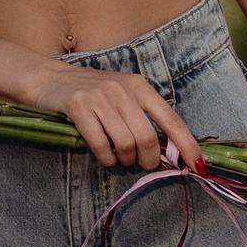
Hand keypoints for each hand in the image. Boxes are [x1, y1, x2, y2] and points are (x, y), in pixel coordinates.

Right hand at [25, 64, 200, 170]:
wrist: (50, 79)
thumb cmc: (92, 92)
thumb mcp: (123, 95)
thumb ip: (143, 116)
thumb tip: (167, 151)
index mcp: (140, 86)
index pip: (171, 120)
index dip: (187, 145)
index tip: (197, 166)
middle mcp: (123, 90)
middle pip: (148, 138)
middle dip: (148, 160)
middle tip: (141, 165)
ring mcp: (100, 98)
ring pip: (126, 144)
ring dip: (126, 160)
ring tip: (120, 159)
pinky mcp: (79, 107)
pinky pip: (102, 145)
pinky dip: (107, 159)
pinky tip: (106, 158)